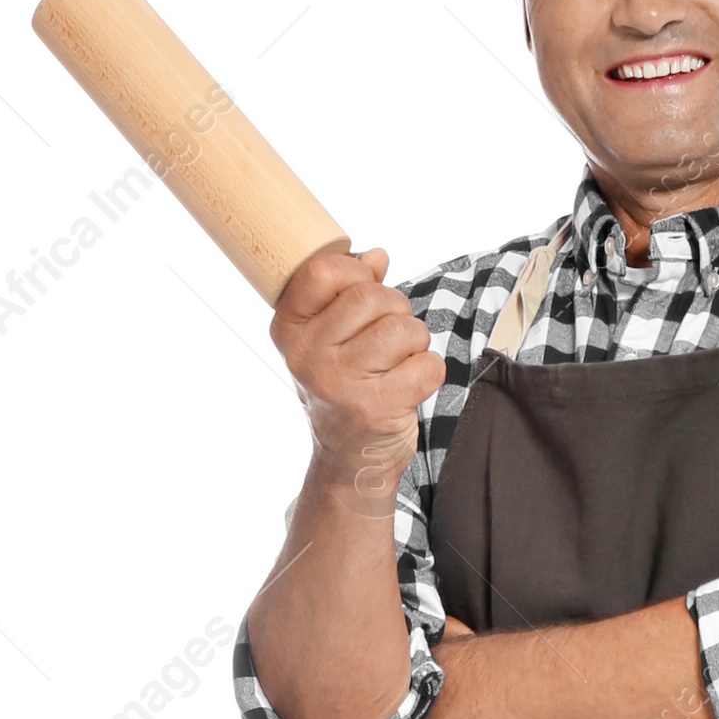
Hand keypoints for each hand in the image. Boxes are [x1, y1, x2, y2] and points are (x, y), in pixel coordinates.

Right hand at [269, 246, 445, 497]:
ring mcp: (339, 384)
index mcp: (289, 330)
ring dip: (414, 341)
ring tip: (398, 363)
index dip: (356, 273)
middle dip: (395, 310)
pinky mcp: (376, 408)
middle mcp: (307, 356)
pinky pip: (427, 364)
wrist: (347, 462)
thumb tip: (377, 256)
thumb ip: (349, 292)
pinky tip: (409, 386)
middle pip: (371, 297)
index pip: (322, 271)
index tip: (363, 292)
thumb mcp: (330, 339)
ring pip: (403, 328)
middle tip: (389, 339)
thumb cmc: (343, 388)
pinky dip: (429, 371)